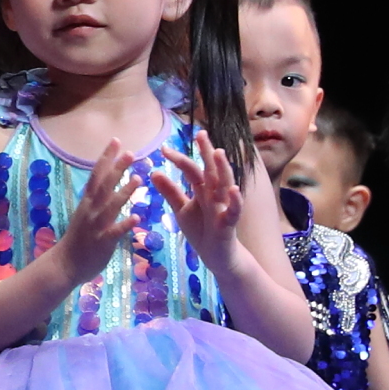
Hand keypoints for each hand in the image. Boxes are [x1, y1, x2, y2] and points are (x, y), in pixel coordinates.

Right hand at [53, 134, 145, 283]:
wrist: (64, 265)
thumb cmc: (78, 240)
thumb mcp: (86, 214)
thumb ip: (97, 200)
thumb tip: (108, 184)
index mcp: (88, 202)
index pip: (97, 175)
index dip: (106, 158)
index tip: (116, 141)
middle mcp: (91, 210)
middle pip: (104, 185)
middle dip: (117, 169)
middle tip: (131, 153)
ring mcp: (96, 226)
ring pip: (111, 206)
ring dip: (124, 192)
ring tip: (138, 179)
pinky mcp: (102, 242)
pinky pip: (115, 232)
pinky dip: (125, 224)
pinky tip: (137, 218)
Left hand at [151, 135, 247, 260]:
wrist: (217, 256)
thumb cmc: (202, 231)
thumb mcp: (181, 210)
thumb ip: (170, 191)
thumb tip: (154, 172)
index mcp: (202, 190)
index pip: (191, 170)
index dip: (179, 159)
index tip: (164, 148)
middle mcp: (215, 194)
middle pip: (211, 170)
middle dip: (206, 152)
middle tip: (200, 133)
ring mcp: (224, 207)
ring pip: (225, 185)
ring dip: (222, 169)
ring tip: (218, 153)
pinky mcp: (229, 224)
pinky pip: (234, 210)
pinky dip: (235, 200)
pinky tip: (233, 190)